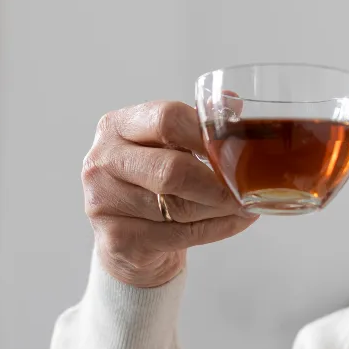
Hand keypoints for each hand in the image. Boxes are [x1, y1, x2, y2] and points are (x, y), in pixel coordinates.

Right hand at [82, 100, 256, 287]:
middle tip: (246, 187)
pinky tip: (234, 222)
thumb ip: (194, 127)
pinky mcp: (118, 239)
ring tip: (245, 204)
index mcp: (115, 127)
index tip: (235, 148)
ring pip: (179, 206)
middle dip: (217, 182)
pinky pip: (180, 234)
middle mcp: (102, 161)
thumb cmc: (152, 187)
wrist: (128, 244)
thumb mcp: (166, 149)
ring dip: (222, 208)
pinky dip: (217, 229)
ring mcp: (104, 202)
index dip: (207, 134)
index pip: (166, 118)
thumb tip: (233, 104)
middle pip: (172, 169)